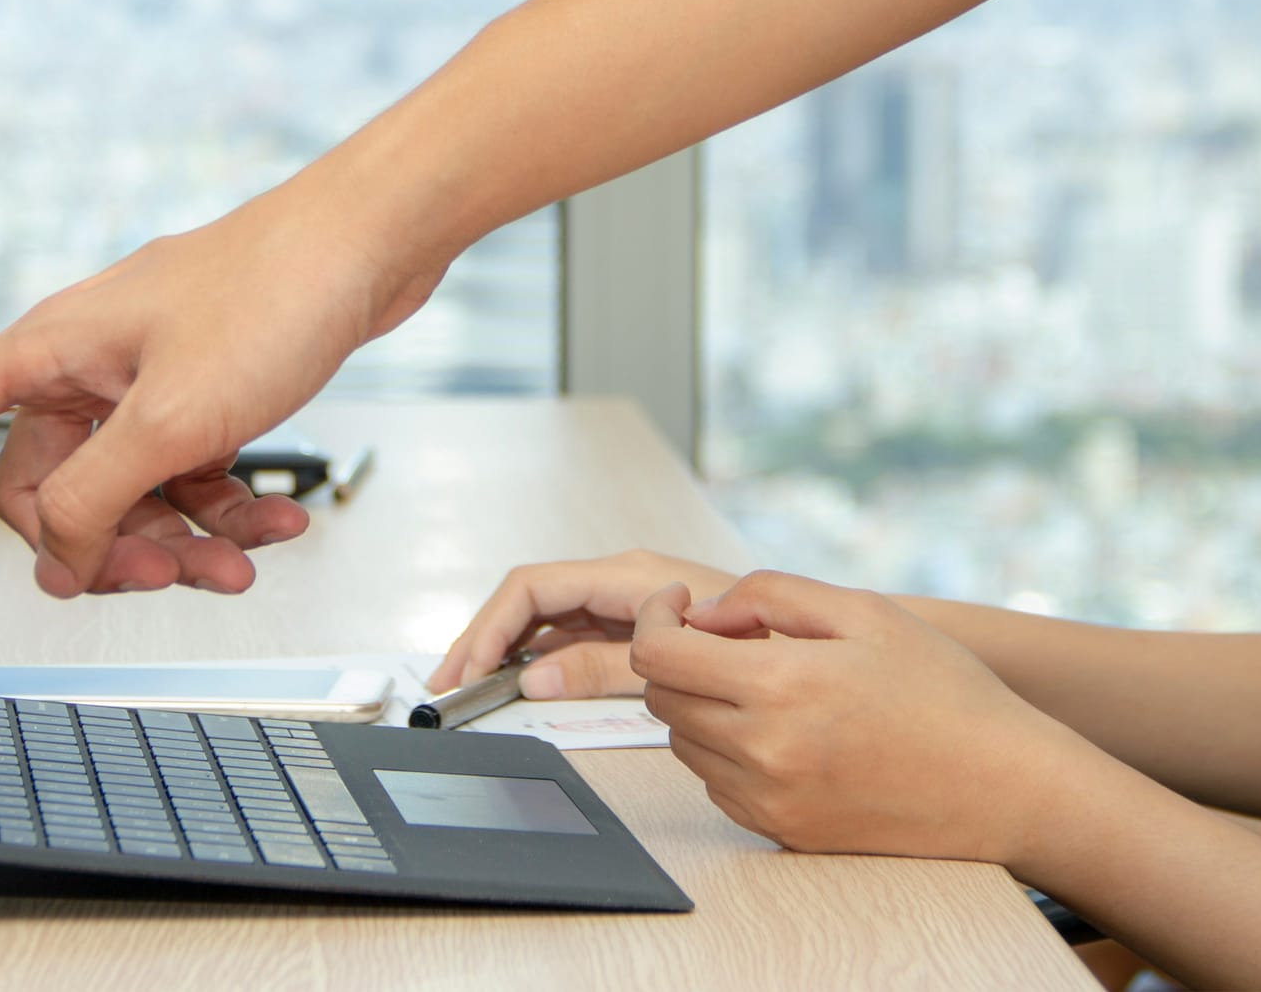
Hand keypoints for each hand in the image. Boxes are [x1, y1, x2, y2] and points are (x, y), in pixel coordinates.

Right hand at [0, 181, 444, 597]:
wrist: (370, 243)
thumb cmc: (275, 294)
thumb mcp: (176, 421)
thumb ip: (99, 500)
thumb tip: (55, 559)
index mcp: (47, 355)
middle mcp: (81, 367)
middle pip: (43, 490)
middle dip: (106, 546)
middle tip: (173, 576)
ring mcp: (140, 379)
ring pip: (124, 493)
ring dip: (181, 538)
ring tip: (246, 557)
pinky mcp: (197, 390)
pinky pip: (183, 472)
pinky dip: (226, 505)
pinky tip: (279, 520)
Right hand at [427, 550, 740, 698]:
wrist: (812, 642)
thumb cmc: (757, 638)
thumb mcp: (671, 656)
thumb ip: (599, 667)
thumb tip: (533, 678)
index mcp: (625, 574)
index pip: (531, 587)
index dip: (490, 627)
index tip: (469, 669)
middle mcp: (618, 579)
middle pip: (527, 600)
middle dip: (482, 638)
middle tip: (449, 684)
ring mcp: (623, 600)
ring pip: (544, 617)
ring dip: (504, 648)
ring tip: (472, 686)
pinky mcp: (633, 623)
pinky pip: (569, 633)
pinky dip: (537, 655)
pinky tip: (521, 681)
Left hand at [631, 570, 1084, 864]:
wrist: (1007, 786)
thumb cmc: (943, 690)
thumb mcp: (862, 610)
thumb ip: (768, 594)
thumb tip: (703, 613)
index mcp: (780, 685)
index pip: (657, 656)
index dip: (654, 618)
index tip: (680, 604)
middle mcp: (764, 751)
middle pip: (660, 699)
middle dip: (678, 658)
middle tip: (729, 638)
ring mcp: (770, 800)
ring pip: (682, 743)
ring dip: (700, 705)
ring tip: (762, 683)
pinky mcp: (782, 833)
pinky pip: (716, 785)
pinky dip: (727, 751)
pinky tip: (780, 730)